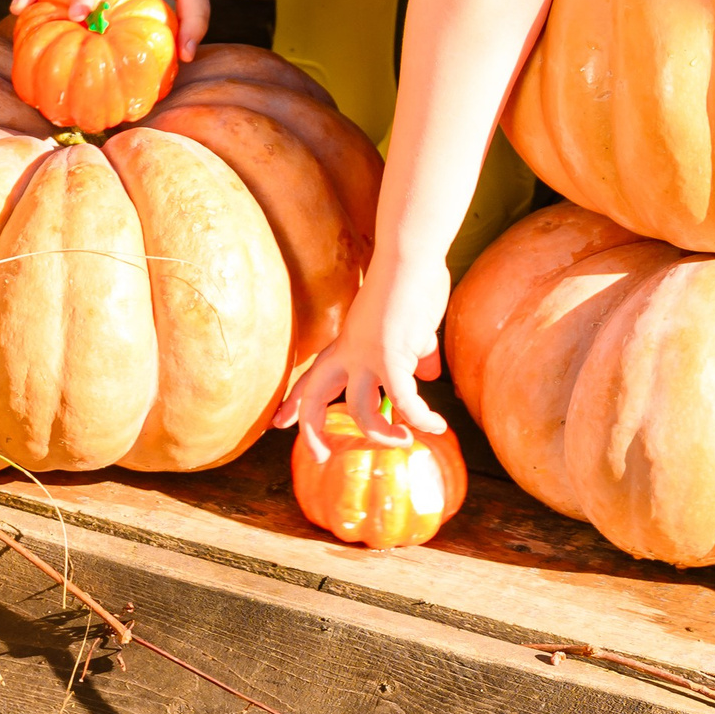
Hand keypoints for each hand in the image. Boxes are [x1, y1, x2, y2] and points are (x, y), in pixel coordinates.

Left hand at [279, 251, 450, 458]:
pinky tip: (436, 425)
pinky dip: (420, 418)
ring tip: (406, 440)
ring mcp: (367, 356)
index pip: (311, 378)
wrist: (410, 256)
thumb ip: (415, 354)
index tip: (278, 423)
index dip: (294, 403)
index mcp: (347, 343)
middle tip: (321, 457)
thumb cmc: (412, 282)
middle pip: (314, 399)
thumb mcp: (410, 327)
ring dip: (383, 435)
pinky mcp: (391, 357)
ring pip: (361, 412)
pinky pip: (403, 401)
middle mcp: (350, 352)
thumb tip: (428, 376)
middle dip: (312, 432)